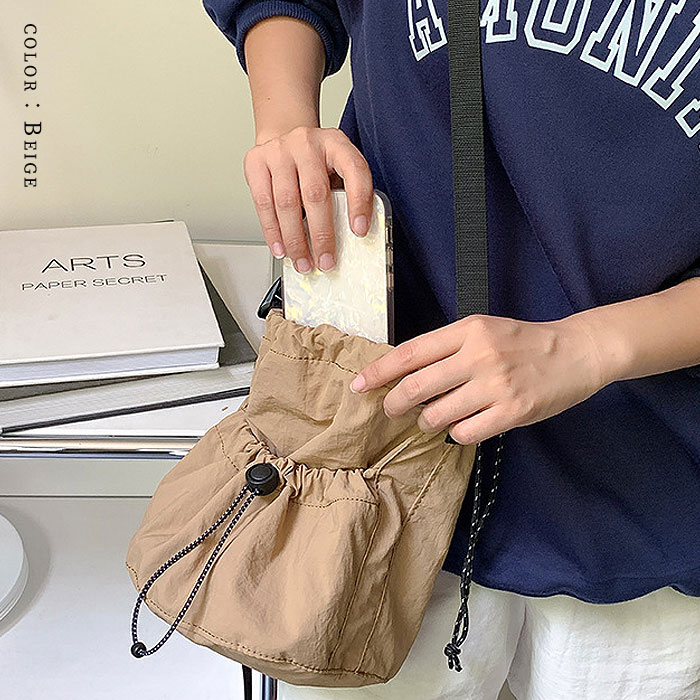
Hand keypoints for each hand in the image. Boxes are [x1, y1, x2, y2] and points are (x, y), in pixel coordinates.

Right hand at [243, 126, 373, 272]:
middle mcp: (307, 143)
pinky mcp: (255, 162)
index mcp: (335, 143)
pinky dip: (272, 232)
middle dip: (321, 235)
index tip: (359, 230)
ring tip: (302, 261)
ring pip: (286, 202)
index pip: (354, 170)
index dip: (359, 202)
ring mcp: (279, 151)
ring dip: (295, 240)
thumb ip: (345, 193)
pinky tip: (281, 248)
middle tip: (326, 260)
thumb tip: (349, 236)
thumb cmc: (314, 161)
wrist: (282, 135)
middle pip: (315, 193)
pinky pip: (263, 203)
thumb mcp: (336, 167)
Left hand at [348, 314, 610, 444]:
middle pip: (416, 387)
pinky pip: (464, 433)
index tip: (358, 385)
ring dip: (426, 422)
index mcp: (468, 330)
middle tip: (390, 409)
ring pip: (437, 415)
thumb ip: (447, 346)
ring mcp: (496, 386)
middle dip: (394, 403)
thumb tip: (404, 372)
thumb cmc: (523, 341)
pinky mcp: (512, 412)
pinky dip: (456, 433)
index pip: (410, 353)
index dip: (379, 371)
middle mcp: (479, 356)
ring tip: (432, 419)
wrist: (576, 352)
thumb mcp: (483, 329)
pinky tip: (462, 426)